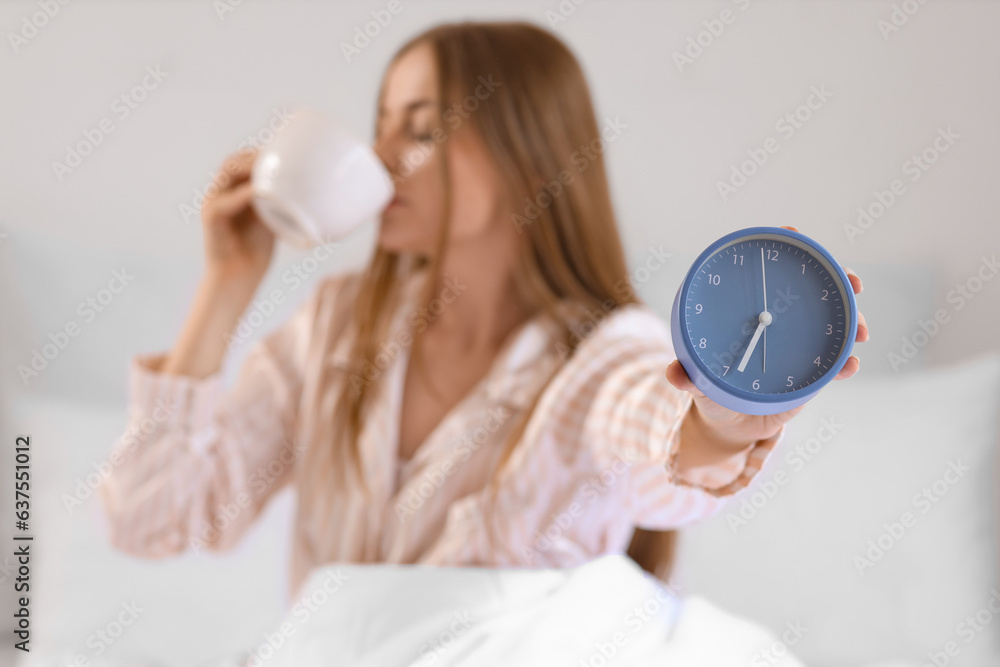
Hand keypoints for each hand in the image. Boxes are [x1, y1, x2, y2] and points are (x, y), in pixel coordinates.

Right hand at [200, 148, 274, 286]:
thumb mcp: (273, 218)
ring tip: (273, 170)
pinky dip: (245, 194)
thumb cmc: (256, 250)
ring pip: (228, 172)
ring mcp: (212, 203)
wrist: (239, 277)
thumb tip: (307, 188)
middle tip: (281, 158)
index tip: (285, 152)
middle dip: (257, 156)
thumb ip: (279, 200)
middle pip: (234, 161)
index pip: (243, 161)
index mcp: (232, 191)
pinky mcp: (211, 217)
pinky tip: (264, 191)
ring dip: (250, 167)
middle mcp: (220, 193)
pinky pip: (226, 200)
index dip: (261, 154)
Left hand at [665, 226, 869, 444]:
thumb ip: (687, 376)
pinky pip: (835, 364)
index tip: (793, 232)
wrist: (731, 423)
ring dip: (853, 321)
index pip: (765, 271)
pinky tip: (851, 365)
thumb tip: (674, 374)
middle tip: (852, 282)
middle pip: (814, 288)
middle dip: (839, 279)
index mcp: (749, 310)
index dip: (782, 245)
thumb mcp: (698, 382)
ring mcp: (800, 343)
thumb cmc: (712, 391)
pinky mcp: (813, 372)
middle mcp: (779, 321)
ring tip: (860, 331)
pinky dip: (847, 363)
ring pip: (835, 322)